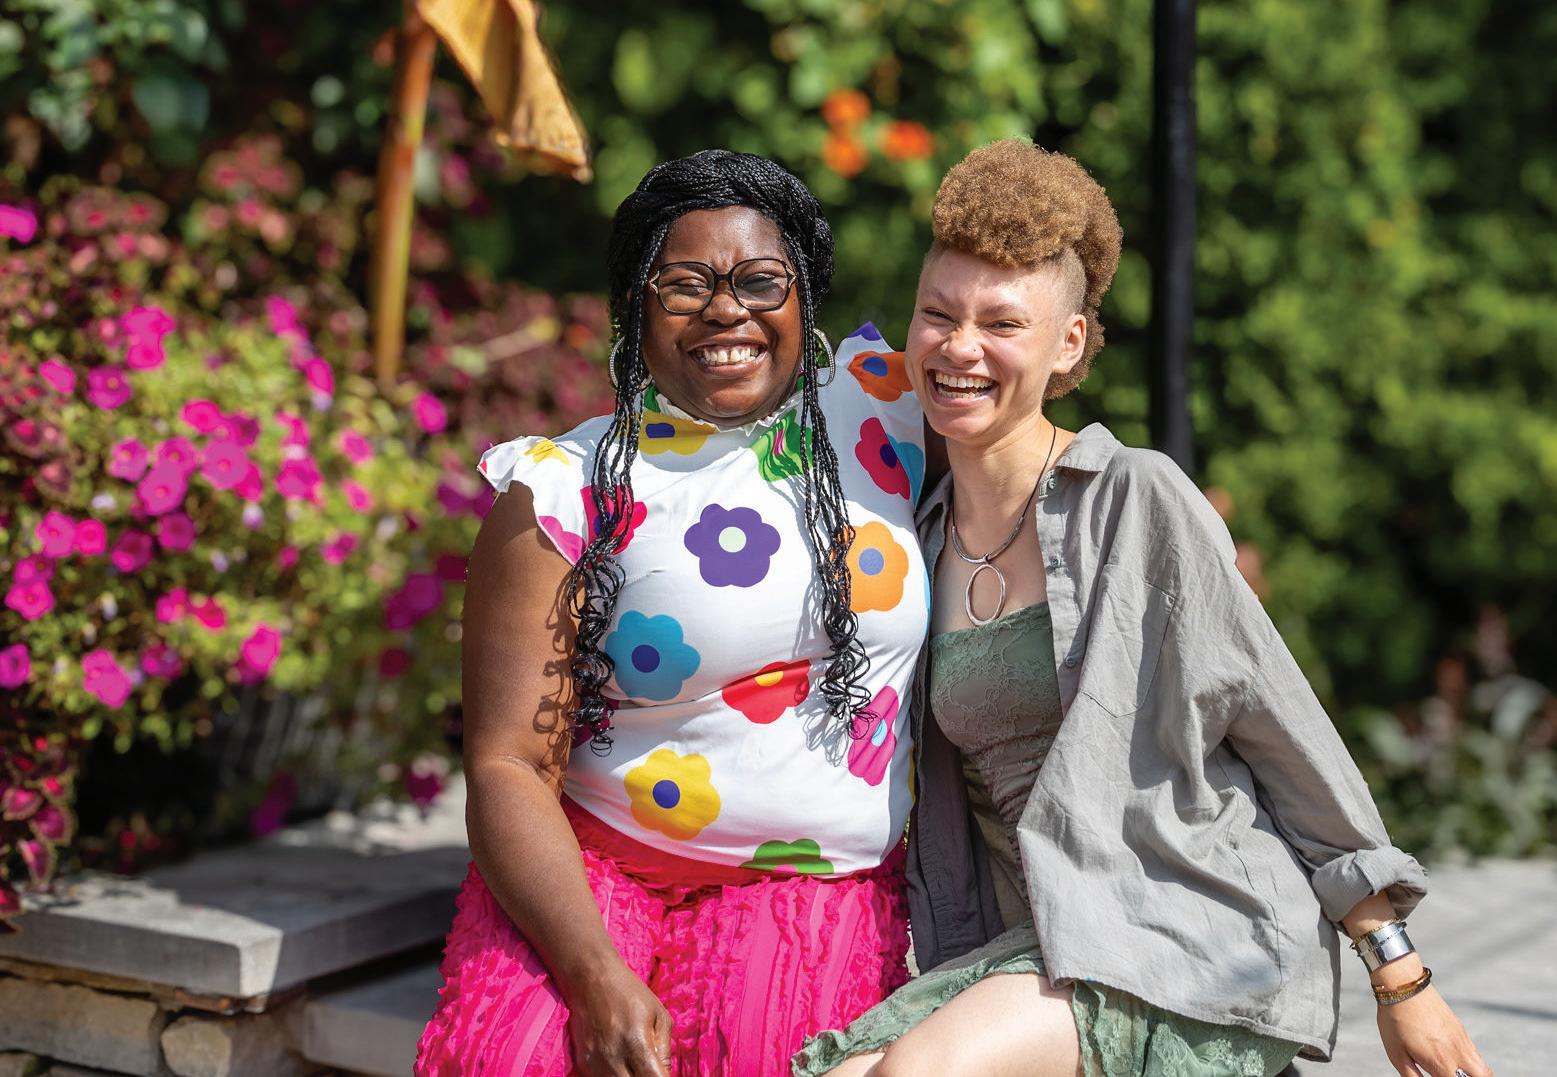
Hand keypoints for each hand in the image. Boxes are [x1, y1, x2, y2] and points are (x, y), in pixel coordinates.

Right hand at [565, 962, 673, 1076]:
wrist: (590, 978)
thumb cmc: (630, 993)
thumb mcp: (659, 1015)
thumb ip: (664, 1050)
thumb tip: (665, 1075)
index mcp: (637, 1046)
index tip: (662, 1072)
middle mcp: (614, 1060)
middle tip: (649, 1066)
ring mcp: (595, 1065)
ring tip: (635, 1061)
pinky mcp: (583, 1065)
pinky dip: (615, 1075)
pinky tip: (621, 1063)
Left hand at [1376, 986, 1491, 1076]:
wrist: (1404, 987)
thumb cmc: (1395, 1020)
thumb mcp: (1396, 1054)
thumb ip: (1411, 1076)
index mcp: (1441, 1063)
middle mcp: (1458, 1053)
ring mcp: (1462, 1040)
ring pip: (1483, 1067)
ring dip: (1477, 1075)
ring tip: (1462, 1075)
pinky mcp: (1460, 1029)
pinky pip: (1475, 1053)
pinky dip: (1474, 1063)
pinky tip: (1459, 1063)